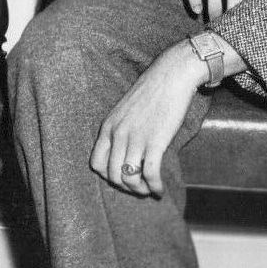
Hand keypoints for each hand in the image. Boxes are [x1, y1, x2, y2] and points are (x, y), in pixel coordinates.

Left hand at [90, 42, 209, 196]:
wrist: (170, 76)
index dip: (108, 176)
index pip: (96, 163)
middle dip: (125, 187)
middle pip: (112, 175)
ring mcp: (136, 138)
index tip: (122, 178)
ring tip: (149, 190)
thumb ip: (119, 131)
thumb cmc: (150, 94)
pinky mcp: (155, 141)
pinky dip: (154, 187)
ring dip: (139, 190)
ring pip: (129, 178)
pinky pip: (150, 173)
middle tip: (138, 188)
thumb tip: (122, 153)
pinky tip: (160, 190)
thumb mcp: (124, 112)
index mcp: (107, 127)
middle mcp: (118, 134)